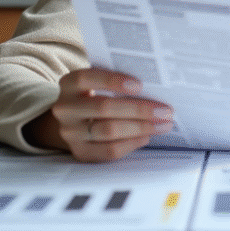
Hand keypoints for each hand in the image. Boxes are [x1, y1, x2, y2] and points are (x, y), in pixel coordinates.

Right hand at [28, 67, 174, 161]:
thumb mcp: (97, 84)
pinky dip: (131, 143)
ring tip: (162, 124)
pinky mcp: (80, 152)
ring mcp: (70, 133)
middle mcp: (64, 108)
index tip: (140, 85)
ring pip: (108, 131)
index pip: (87, 78)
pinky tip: (146, 136)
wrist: (73, 121)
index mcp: (68, 84)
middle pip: (103, 108)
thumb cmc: (95, 95)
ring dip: (141, 128)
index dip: (113, 81)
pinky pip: (109, 151)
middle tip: (165, 111)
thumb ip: (116, 81)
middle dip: (139, 109)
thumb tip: (155, 86)